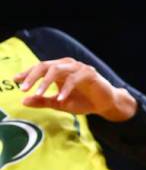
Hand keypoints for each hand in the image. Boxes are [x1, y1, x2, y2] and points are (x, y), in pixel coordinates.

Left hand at [14, 58, 136, 120]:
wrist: (106, 104)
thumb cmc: (84, 101)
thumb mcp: (60, 103)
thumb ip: (44, 101)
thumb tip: (24, 101)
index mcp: (59, 69)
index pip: (40, 68)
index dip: (27, 73)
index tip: (16, 81)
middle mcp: (68, 65)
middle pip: (45, 65)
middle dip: (33, 76)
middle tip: (23, 88)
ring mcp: (79, 68)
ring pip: (58, 69)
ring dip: (46, 82)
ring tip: (39, 93)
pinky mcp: (89, 74)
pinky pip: (74, 79)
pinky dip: (66, 89)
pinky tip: (60, 98)